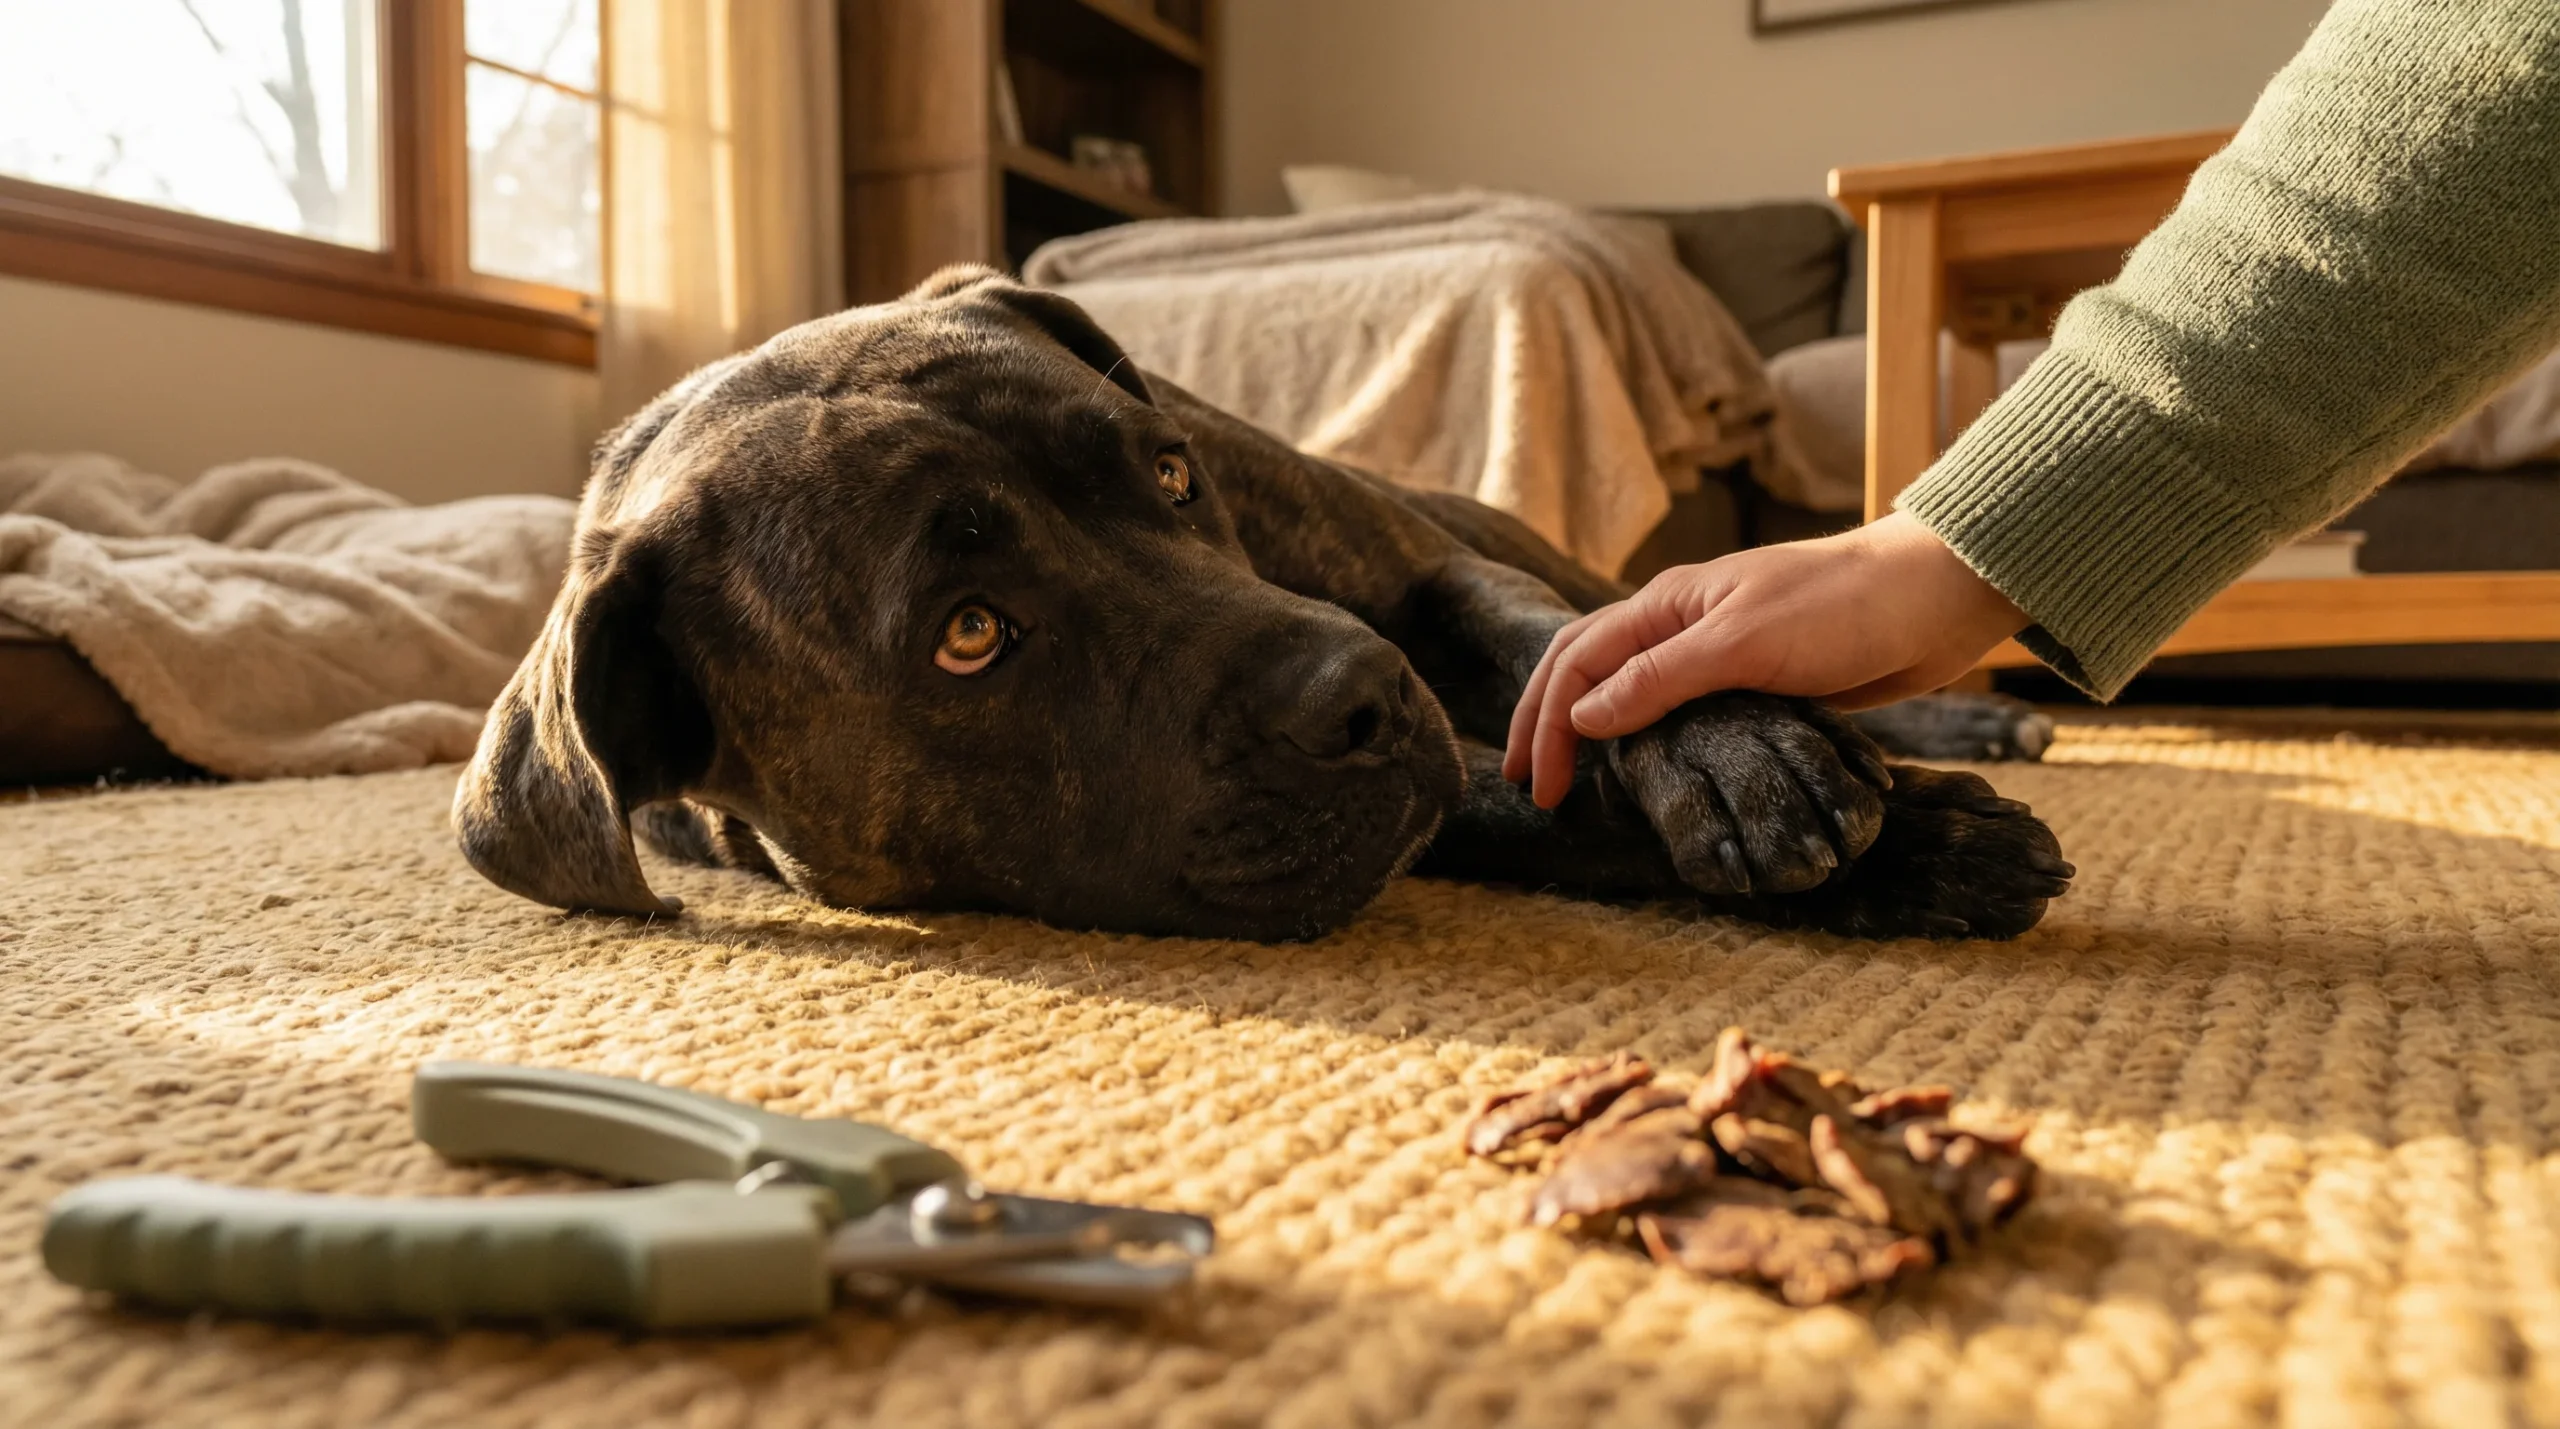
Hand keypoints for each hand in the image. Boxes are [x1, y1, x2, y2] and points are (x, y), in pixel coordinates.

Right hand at [1502, 511, 2028, 807]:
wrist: (1932, 598)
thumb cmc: (1842, 607)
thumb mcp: (1741, 642)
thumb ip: (1660, 679)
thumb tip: (1581, 715)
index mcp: (1666, 604)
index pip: (1577, 661)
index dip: (1546, 723)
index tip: (1539, 786)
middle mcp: (1680, 624)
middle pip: (1588, 671)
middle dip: (1549, 725)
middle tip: (1531, 786)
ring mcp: (1717, 653)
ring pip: (1631, 692)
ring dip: (1594, 732)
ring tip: (1573, 781)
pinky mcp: (1756, 682)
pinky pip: (1683, 714)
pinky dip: (1651, 742)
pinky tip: (1650, 772)